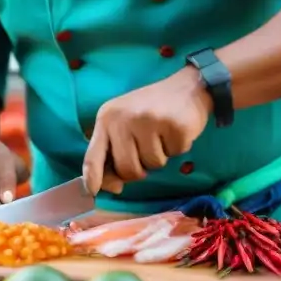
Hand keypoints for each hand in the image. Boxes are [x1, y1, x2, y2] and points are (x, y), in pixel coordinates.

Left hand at [83, 67, 212, 195]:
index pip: (93, 156)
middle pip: (127, 170)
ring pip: (153, 165)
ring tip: (163, 134)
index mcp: (106, 118)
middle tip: (149, 148)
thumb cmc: (152, 110)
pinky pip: (174, 154)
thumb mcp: (125, 125)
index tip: (94, 192)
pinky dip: (177, 148)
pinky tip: (175, 130)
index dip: (93, 178)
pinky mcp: (174, 126)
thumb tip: (113, 187)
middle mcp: (124, 119)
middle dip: (140, 169)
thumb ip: (115, 153)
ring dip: (161, 156)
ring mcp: (149, 121)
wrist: (187, 88)